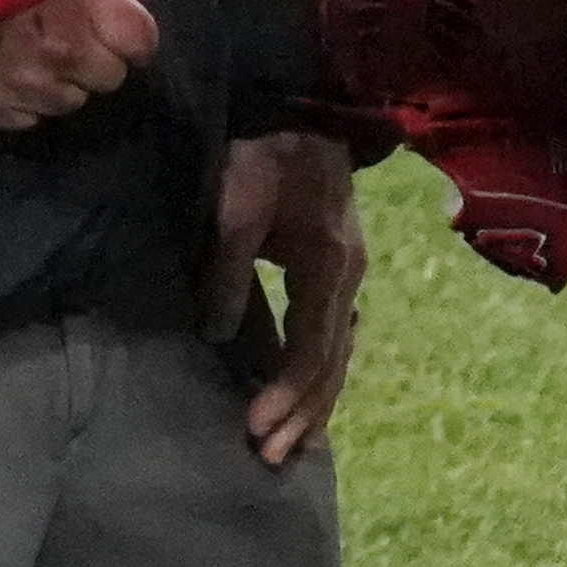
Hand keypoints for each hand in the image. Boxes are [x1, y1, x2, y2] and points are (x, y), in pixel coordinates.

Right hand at [0, 0, 160, 130]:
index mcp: (87, 7)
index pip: (141, 42)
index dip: (131, 35)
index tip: (114, 28)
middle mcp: (65, 54)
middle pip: (110, 77)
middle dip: (96, 59)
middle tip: (70, 38)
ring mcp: (28, 87)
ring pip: (71, 102)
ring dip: (61, 82)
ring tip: (34, 54)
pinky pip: (27, 118)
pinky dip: (24, 101)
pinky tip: (7, 74)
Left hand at [206, 129, 366, 464]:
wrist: (303, 110)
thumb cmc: (263, 152)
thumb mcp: (236, 205)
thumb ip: (227, 269)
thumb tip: (218, 334)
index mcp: (328, 265)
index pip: (311, 348)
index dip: (286, 393)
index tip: (256, 427)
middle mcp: (348, 277)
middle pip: (331, 362)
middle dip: (303, 413)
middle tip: (270, 456)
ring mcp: (348, 274)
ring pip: (338, 354)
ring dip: (315, 401)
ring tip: (291, 444)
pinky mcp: (337, 268)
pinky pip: (333, 335)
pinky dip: (321, 372)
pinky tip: (307, 396)